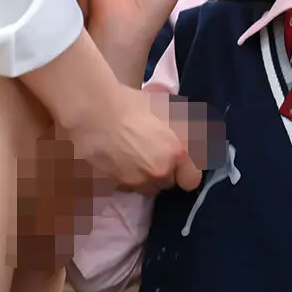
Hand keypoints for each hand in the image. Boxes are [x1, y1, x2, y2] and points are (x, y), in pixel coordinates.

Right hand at [60, 85, 201, 191]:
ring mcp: (135, 180)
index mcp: (176, 153)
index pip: (192, 181)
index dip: (188, 172)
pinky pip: (127, 186)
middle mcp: (158, 172)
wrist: (94, 110)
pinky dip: (127, 178)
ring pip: (147, 188)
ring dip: (147, 179)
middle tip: (156, 155)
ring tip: (137, 160)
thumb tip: (197, 135)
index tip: (182, 164)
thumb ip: (187, 127)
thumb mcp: (169, 108)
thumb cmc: (134, 104)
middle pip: (168, 184)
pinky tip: (121, 161)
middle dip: (165, 173)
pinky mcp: (114, 184)